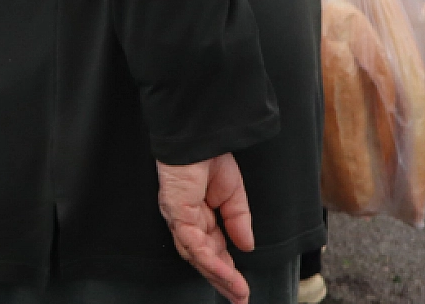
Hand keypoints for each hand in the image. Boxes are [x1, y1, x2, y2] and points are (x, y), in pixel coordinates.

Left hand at [157, 155, 253, 303]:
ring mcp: (180, 217)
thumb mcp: (233, 193)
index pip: (212, 249)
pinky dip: (212, 261)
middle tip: (239, 300)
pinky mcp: (177, 212)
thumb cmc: (210, 157)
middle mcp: (187, 219)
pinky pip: (194, 244)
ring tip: (238, 293)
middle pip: (202, 258)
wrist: (200, 136)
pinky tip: (227, 274)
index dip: (227, 269)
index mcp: (199, 215)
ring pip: (198, 256)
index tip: (241, 289)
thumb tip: (246, 246)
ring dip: (219, 277)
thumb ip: (238, 220)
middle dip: (222, 281)